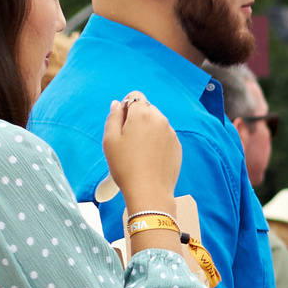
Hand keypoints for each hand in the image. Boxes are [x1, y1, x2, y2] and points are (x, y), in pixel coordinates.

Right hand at [103, 93, 183, 211]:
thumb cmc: (125, 166)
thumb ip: (113, 117)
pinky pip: (164, 137)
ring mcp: (171, 133)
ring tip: (138, 151)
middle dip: (136, 118)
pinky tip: (150, 158)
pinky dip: (157, 142)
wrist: (149, 192)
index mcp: (143, 114)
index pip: (134, 95)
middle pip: (146, 109)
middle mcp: (161, 119)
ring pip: (156, 123)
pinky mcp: (177, 147)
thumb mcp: (110, 139)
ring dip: (147, 130)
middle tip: (127, 140)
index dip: (126, 106)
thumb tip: (117, 104)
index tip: (121, 123)